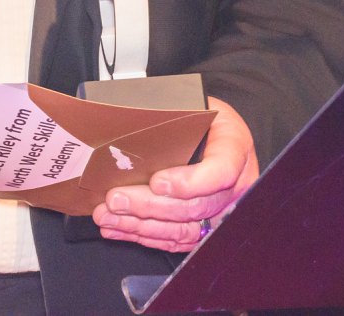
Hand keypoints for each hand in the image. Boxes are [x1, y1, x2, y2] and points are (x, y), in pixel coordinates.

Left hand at [92, 95, 258, 251]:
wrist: (217, 131)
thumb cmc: (204, 117)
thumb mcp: (197, 104)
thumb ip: (175, 116)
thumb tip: (134, 123)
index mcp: (235, 148)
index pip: (221, 171)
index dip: (189, 182)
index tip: (157, 181)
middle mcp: (235, 186)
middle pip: (195, 206)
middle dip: (149, 205)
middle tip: (116, 198)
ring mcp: (221, 210)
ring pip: (182, 228)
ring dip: (140, 224)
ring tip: (108, 215)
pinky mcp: (206, 227)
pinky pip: (175, 238)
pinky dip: (143, 235)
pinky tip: (118, 228)